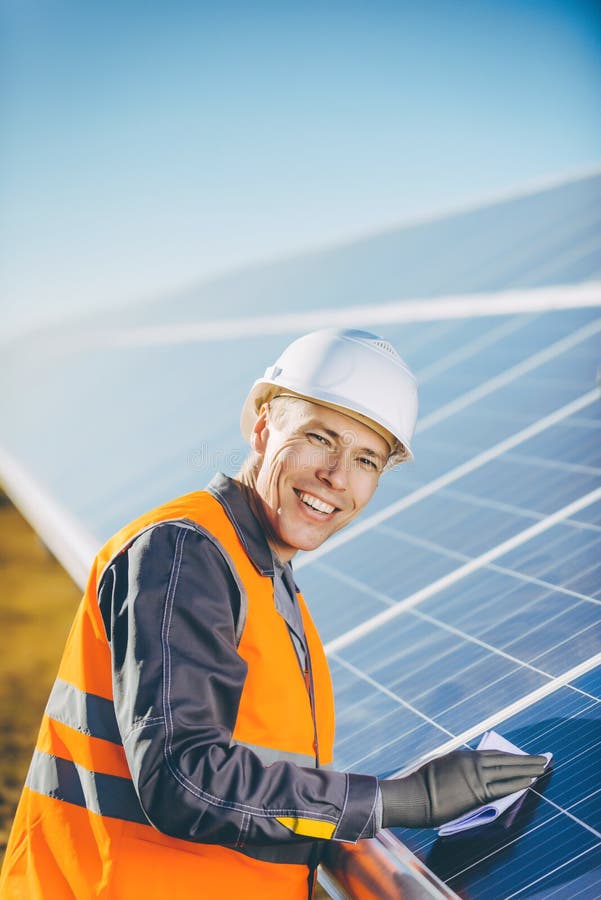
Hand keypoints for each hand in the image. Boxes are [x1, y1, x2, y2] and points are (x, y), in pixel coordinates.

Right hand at [380, 749, 547, 828]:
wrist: (415, 796)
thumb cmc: (422, 784)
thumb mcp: (441, 767)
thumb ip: (458, 767)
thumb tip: (469, 773)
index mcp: (463, 756)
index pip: (493, 754)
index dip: (510, 756)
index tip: (521, 756)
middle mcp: (472, 762)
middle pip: (505, 760)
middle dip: (525, 759)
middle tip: (542, 758)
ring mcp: (476, 777)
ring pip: (508, 771)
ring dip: (527, 769)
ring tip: (542, 767)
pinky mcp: (478, 793)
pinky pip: (503, 787)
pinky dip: (518, 783)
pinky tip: (530, 781)